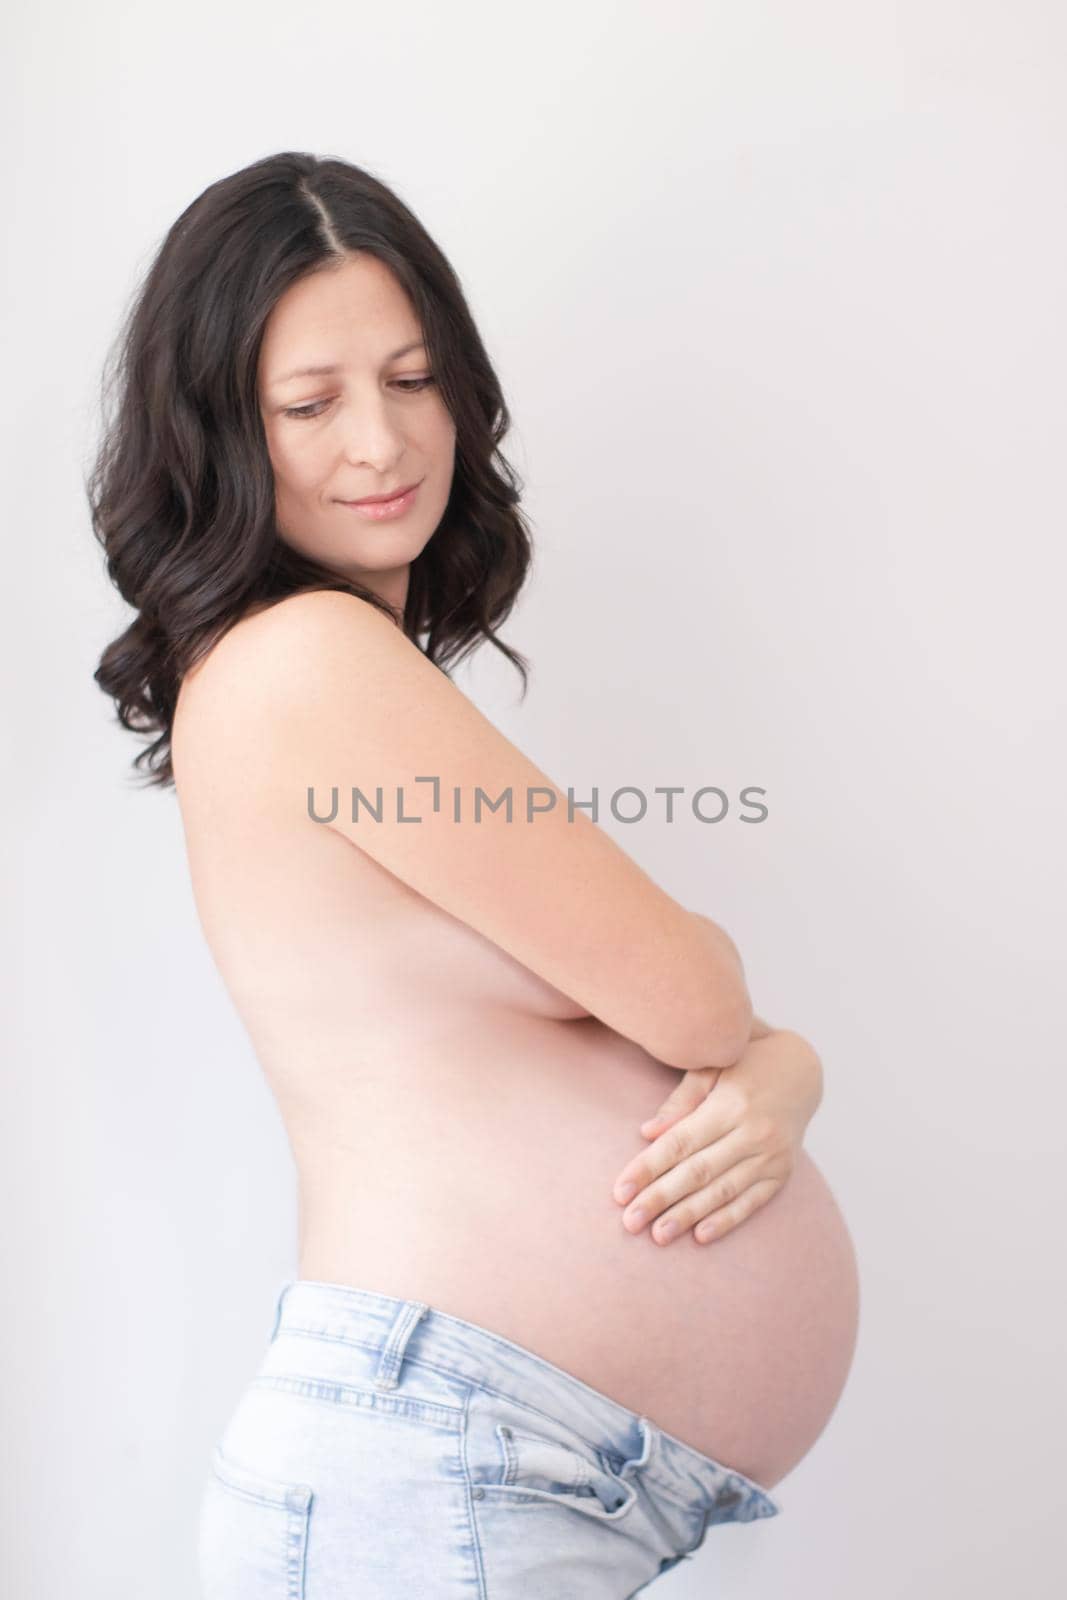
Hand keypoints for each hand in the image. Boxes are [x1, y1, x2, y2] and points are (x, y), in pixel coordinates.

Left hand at [610, 1030, 823, 1245]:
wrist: (802, 1071)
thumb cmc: (745, 1065)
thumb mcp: (713, 1067)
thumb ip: (682, 1099)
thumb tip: (648, 1133)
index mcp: (730, 1104)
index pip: (680, 1143)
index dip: (648, 1168)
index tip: (620, 1192)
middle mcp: (753, 1133)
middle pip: (698, 1172)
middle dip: (660, 1199)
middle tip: (630, 1222)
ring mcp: (771, 1156)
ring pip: (722, 1192)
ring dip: (688, 1216)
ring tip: (658, 1236)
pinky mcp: (781, 1173)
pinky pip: (752, 1202)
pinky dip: (727, 1221)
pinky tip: (701, 1236)